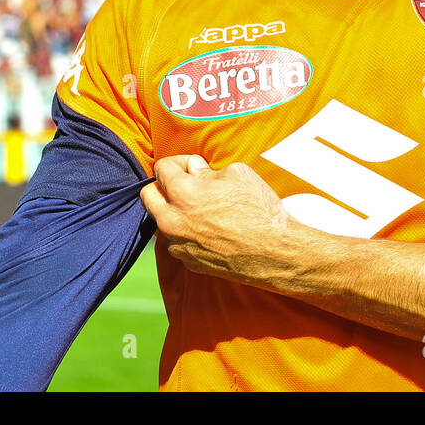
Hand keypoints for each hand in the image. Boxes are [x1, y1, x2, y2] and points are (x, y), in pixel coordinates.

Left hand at [140, 154, 295, 285]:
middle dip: (164, 185)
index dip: (180, 161)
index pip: (161, 168)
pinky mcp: (188, 262)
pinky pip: (178, 241)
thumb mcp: (238, 174)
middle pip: (148, 196)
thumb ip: (207, 170)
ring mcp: (178, 245)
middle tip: (189, 184)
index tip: (196, 165)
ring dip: (175, 211)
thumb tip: (194, 170)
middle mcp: (172, 221)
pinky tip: (212, 229)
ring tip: (204, 209)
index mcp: (182, 194)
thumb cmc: (260, 210)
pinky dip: (188, 232)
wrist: (276, 253)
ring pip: (162, 221)